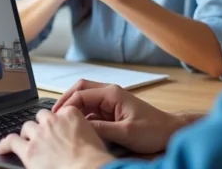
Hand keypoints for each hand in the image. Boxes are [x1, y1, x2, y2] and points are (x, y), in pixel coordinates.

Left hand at [0, 108, 113, 168]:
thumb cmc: (95, 158)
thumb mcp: (95, 137)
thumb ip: (83, 131)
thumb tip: (78, 137)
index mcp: (71, 114)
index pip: (60, 112)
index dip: (58, 121)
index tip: (58, 127)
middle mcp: (53, 120)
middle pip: (41, 116)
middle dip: (41, 124)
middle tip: (43, 135)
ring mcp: (39, 134)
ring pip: (27, 127)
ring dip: (27, 134)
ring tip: (27, 142)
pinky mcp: (29, 150)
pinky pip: (12, 141)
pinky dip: (5, 144)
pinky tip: (1, 148)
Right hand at [53, 79, 179, 154]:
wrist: (168, 131)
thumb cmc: (152, 130)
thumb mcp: (125, 132)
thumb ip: (101, 128)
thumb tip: (80, 126)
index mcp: (112, 93)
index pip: (81, 93)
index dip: (66, 104)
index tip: (56, 117)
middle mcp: (109, 93)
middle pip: (79, 89)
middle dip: (65, 101)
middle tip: (53, 115)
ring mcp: (110, 101)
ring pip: (84, 99)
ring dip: (72, 108)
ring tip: (61, 121)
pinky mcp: (111, 110)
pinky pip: (91, 109)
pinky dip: (81, 115)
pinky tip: (76, 126)